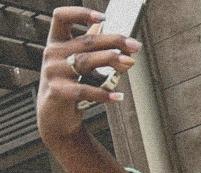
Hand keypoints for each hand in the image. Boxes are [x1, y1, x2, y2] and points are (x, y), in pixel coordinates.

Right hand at [37, 7, 140, 146]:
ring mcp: (53, 72)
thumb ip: (93, 51)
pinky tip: (118, 96)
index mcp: (56, 43)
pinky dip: (103, 94)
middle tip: (135, 46)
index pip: (62, 17)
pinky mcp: (58, 91)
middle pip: (86, 42)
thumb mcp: (77, 65)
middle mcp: (51, 54)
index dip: (80, 13)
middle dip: (114, 42)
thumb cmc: (69, 87)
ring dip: (110, 60)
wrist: (55, 118)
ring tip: (129, 63)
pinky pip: (85, 90)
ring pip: (86, 61)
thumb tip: (118, 42)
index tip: (104, 17)